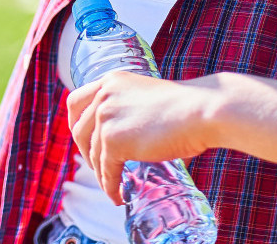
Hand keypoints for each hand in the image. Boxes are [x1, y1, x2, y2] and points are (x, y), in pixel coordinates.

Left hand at [67, 71, 221, 204]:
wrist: (201, 110)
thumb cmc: (187, 107)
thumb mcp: (148, 98)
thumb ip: (131, 110)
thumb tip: (129, 138)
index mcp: (111, 81)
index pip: (76, 101)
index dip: (76, 124)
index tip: (83, 140)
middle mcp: (103, 95)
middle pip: (79, 131)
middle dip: (86, 153)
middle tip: (100, 168)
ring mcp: (106, 117)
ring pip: (93, 155)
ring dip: (102, 174)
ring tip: (114, 186)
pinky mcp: (114, 141)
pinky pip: (106, 171)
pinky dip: (110, 187)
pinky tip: (119, 196)